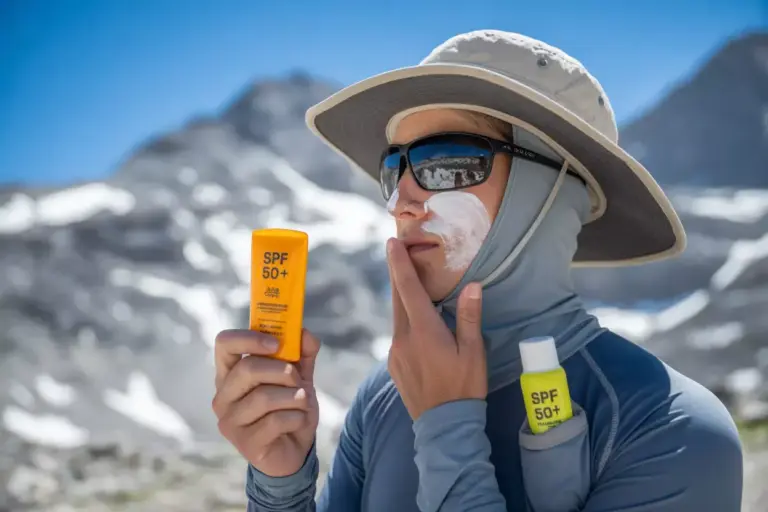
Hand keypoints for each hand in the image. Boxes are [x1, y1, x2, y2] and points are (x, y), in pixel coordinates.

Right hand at [212, 328, 320, 476]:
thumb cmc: (289, 409)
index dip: (250, 338)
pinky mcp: (245, 443)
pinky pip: (276, 421)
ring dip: (293, 397)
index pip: (224, 344)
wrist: (294, 450)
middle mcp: (223, 396)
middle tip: (296, 379)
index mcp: (230, 374)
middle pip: (247, 369)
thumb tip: (303, 333)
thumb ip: (302, 353)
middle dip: (281, 371)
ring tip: (302, 402)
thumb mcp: (299, 377)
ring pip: (263, 397)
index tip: (277, 343)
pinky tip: (298, 422)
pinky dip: (297, 417)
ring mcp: (230, 422)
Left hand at [385, 238, 487, 420]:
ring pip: (397, 316)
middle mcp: (403, 338)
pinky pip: (398, 334)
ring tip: (412, 285)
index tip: (392, 243)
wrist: (443, 426)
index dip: (399, 263)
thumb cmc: (464, 387)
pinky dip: (405, 321)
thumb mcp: (473, 352)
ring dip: (402, 298)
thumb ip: (469, 317)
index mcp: (423, 331)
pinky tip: (417, 323)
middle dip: (397, 273)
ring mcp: (395, 352)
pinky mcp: (393, 364)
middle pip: (397, 298)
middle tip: (397, 252)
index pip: (407, 289)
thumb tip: (472, 286)